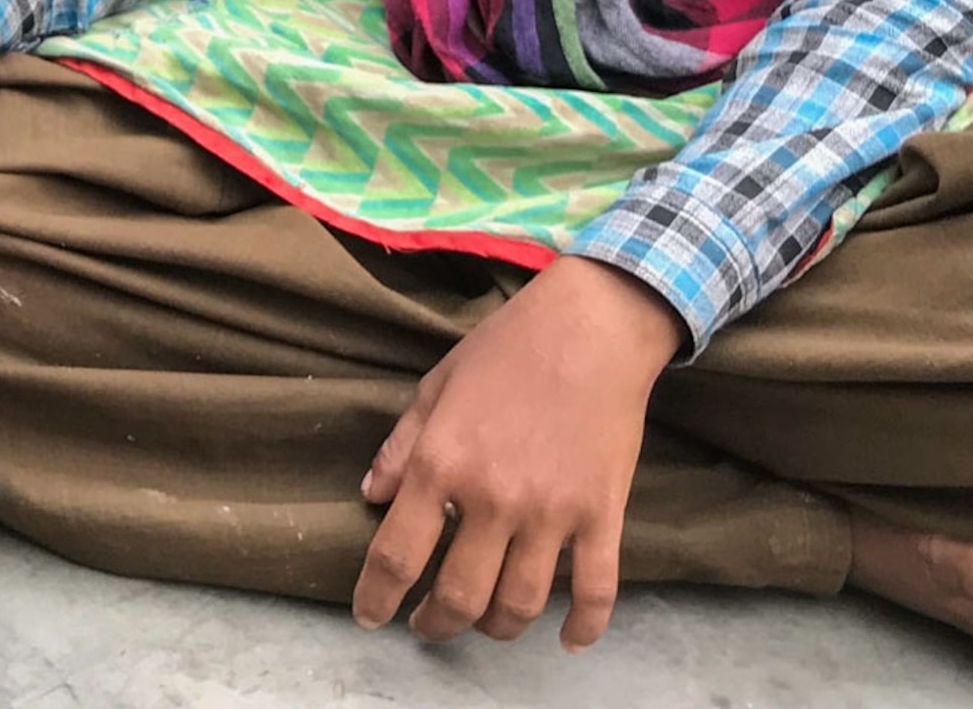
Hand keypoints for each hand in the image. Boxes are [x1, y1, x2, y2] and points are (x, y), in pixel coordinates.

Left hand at [353, 255, 684, 651]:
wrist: (591, 328)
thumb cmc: (505, 350)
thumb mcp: (436, 386)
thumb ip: (401, 445)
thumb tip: (370, 495)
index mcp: (442, 463)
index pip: (398, 555)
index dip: (377, 597)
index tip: (370, 616)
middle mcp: (493, 499)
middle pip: (460, 596)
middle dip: (436, 623)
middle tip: (426, 625)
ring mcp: (552, 513)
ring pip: (521, 604)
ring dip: (496, 628)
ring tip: (482, 624)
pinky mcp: (603, 516)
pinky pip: (596, 591)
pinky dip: (584, 628)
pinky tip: (568, 642)